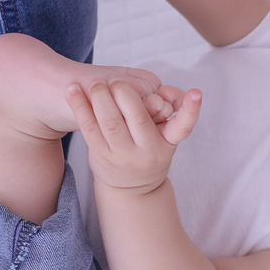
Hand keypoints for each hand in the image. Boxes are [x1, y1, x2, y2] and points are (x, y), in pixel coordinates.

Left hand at [67, 76, 200, 193]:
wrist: (131, 188)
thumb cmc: (149, 151)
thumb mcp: (165, 138)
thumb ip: (167, 114)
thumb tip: (169, 90)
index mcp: (167, 142)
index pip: (183, 126)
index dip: (191, 110)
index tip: (197, 93)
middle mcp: (147, 151)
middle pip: (138, 118)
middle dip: (126, 94)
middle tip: (116, 80)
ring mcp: (123, 155)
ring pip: (111, 122)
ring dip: (101, 98)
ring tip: (96, 83)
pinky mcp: (101, 155)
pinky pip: (89, 129)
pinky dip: (80, 107)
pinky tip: (72, 91)